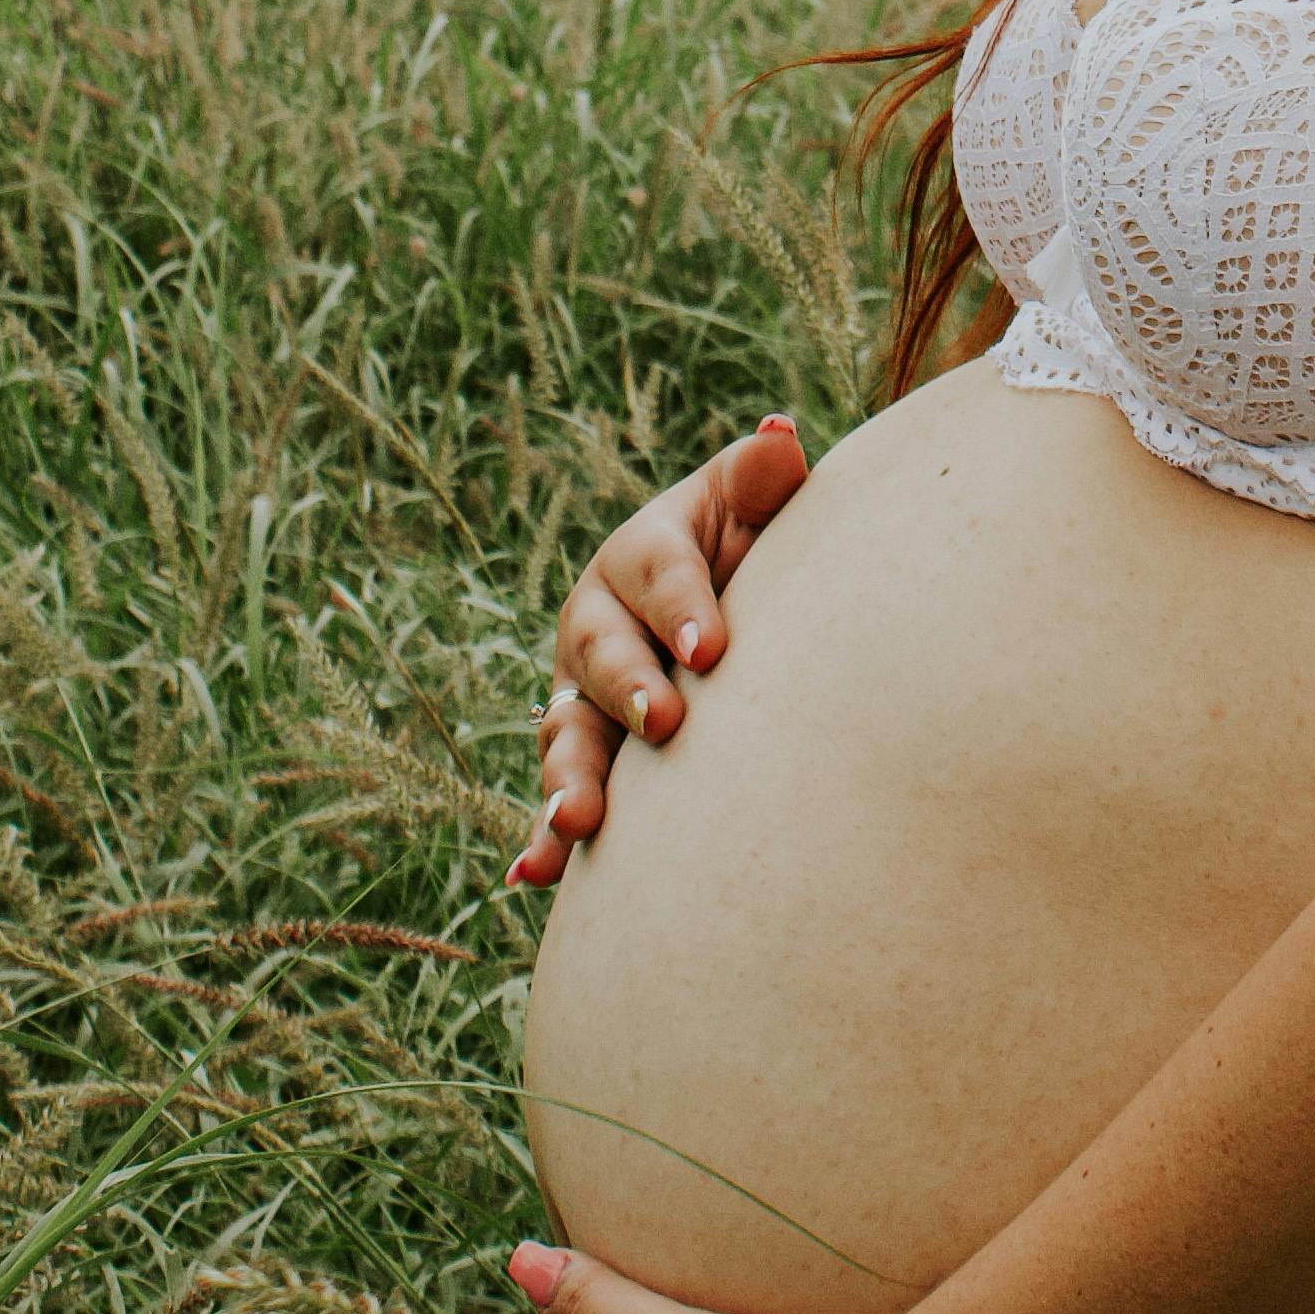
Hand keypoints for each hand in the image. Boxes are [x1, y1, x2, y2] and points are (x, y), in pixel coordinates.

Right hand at [507, 415, 812, 887]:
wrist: (735, 609)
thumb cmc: (754, 547)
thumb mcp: (756, 507)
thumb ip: (761, 479)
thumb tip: (779, 435)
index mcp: (641, 552)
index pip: (656, 570)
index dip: (680, 604)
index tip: (712, 647)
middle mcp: (598, 623)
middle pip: (600, 652)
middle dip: (628, 688)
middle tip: (666, 721)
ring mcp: (583, 695)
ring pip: (567, 733)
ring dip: (569, 776)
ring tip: (578, 821)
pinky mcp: (587, 758)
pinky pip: (559, 799)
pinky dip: (542, 839)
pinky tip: (535, 878)